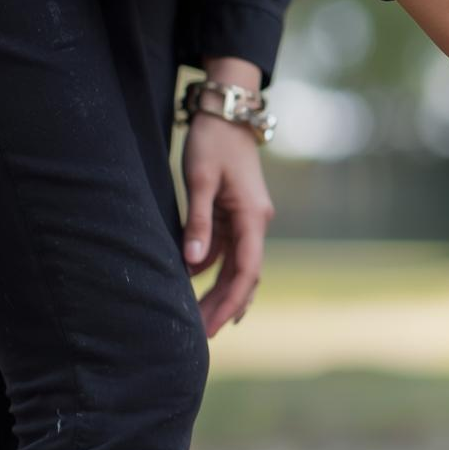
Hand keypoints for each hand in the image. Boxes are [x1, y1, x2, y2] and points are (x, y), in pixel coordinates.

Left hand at [183, 57, 274, 336]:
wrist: (228, 112)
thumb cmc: (212, 142)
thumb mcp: (200, 179)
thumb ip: (197, 223)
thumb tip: (193, 266)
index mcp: (252, 218)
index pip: (247, 271)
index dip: (230, 303)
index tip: (211, 328)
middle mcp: (256, 223)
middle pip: (245, 276)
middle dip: (224, 306)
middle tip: (200, 336)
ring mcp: (248, 219)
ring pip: (237, 266)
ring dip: (220, 293)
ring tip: (199, 320)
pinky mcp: (236, 214)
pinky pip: (228, 252)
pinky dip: (214, 271)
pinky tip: (195, 285)